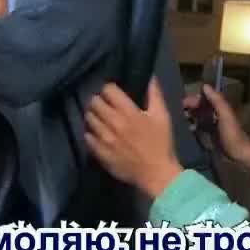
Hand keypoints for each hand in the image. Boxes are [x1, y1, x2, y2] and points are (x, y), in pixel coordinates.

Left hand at [84, 78, 183, 199]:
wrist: (156, 173)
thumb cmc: (161, 143)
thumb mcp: (162, 116)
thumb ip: (154, 94)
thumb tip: (150, 76)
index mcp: (129, 112)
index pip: (108, 90)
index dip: (109, 89)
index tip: (113, 93)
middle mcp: (114, 123)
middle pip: (94, 102)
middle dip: (99, 100)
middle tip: (105, 104)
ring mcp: (104, 139)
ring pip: (89, 118)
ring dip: (93, 115)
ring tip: (100, 117)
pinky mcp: (100, 152)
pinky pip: (87, 137)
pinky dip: (91, 132)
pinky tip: (98, 133)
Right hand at [183, 85, 249, 172]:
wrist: (238, 155)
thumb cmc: (232, 134)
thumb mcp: (225, 115)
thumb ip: (217, 100)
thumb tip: (205, 86)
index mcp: (219, 108)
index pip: (204, 99)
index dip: (193, 99)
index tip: (182, 103)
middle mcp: (215, 115)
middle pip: (199, 107)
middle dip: (189, 107)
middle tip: (177, 112)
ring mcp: (211, 126)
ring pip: (198, 117)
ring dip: (189, 117)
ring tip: (179, 120)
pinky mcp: (209, 137)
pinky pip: (198, 129)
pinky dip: (192, 127)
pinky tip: (186, 130)